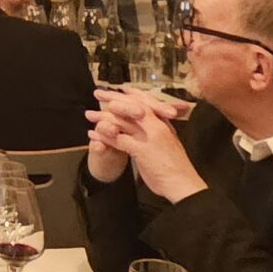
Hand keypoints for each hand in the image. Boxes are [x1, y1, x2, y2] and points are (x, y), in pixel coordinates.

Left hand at [88, 88, 204, 201]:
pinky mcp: (141, 150)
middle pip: (131, 106)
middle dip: (112, 98)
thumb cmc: (176, 167)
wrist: (183, 183)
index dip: (131, 94)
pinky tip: (94, 135)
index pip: (145, 102)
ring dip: (103, 117)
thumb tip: (151, 123)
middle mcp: (157, 126)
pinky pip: (118, 138)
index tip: (119, 88)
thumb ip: (159, 131)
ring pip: (122, 120)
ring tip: (89, 115)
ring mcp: (149, 137)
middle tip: (97, 94)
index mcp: (163, 123)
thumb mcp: (169, 142)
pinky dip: (104, 136)